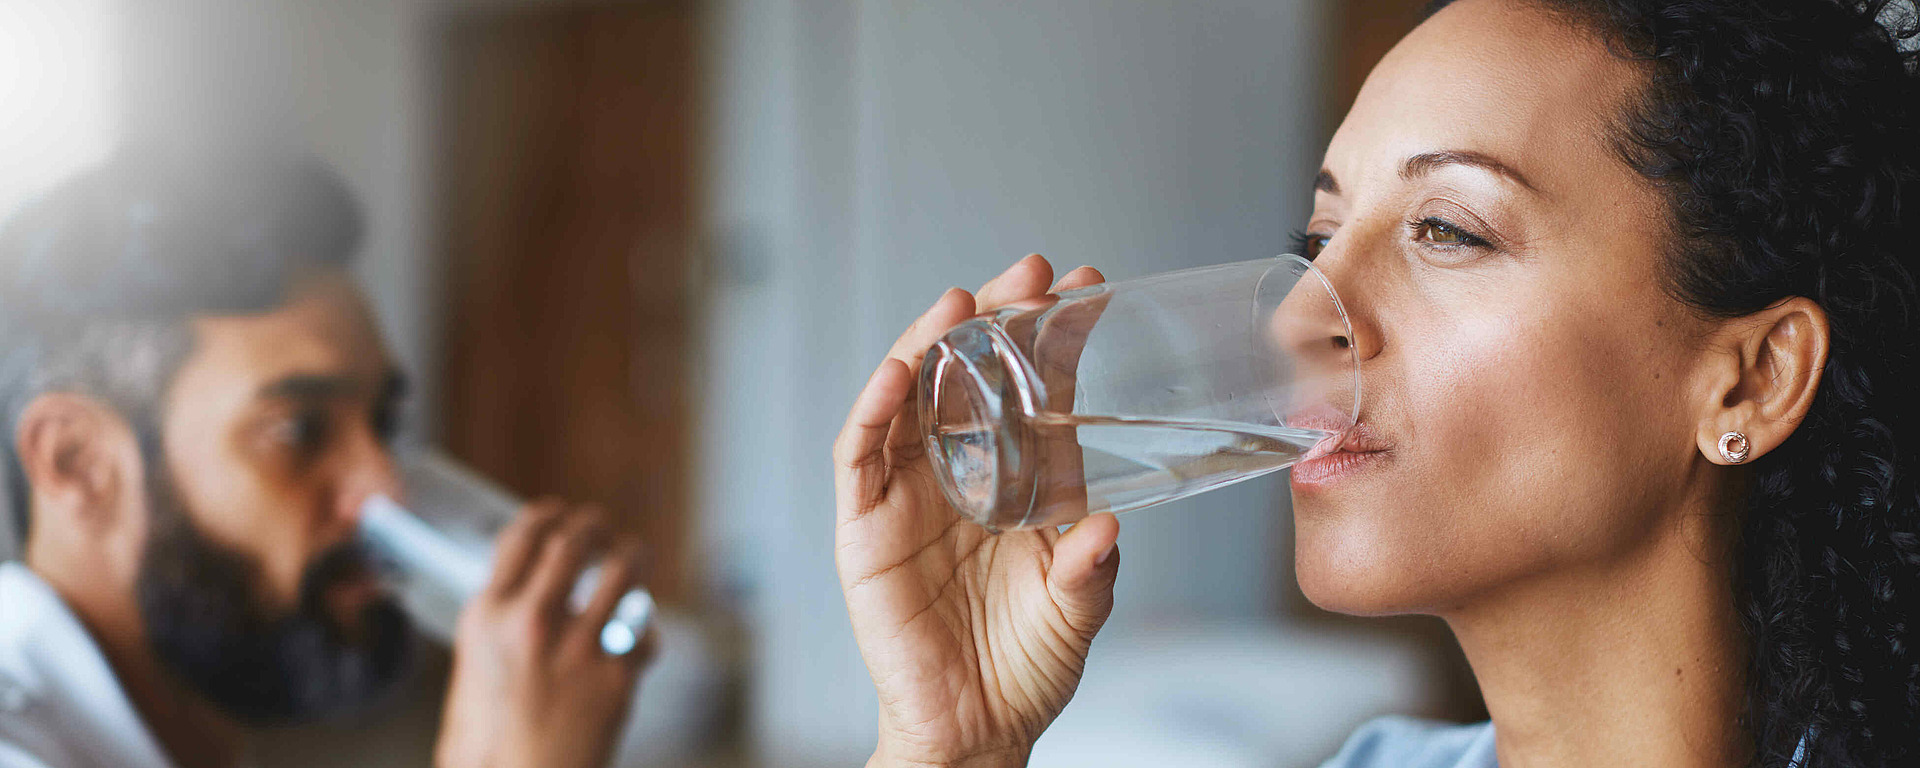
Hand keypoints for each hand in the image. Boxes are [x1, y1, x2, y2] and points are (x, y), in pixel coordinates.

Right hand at [435, 501, 655, 767]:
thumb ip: (500, 626)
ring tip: (634, 557)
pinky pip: (645, 633)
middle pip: (575, 540)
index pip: (522, 535)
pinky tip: (638, 639)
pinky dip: (644, 633)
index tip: (560, 513)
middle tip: (603, 530)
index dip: (547, 514)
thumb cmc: (491, 743)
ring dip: (632, 557)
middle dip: (594, 526)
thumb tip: (526, 589)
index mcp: (487, 617)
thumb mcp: (474, 671)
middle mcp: (531, 624)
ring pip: (623, 571)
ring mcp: (577, 649)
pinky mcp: (616, 678)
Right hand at [834, 255, 1122, 767]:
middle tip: (1031, 273)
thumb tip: (1106, 526)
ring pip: (908, 398)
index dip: (1055, 337)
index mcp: (1017, 480)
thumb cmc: (1025, 667)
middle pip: (967, 374)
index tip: (1089, 289)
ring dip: (928, 344)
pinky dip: (873, 408)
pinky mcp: (863, 527)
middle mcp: (959, 473)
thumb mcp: (1078, 611)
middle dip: (994, 318)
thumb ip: (1092, 567)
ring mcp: (906, 495)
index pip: (1034, 390)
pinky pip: (859, 456)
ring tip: (961, 302)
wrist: (974, 732)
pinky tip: (896, 371)